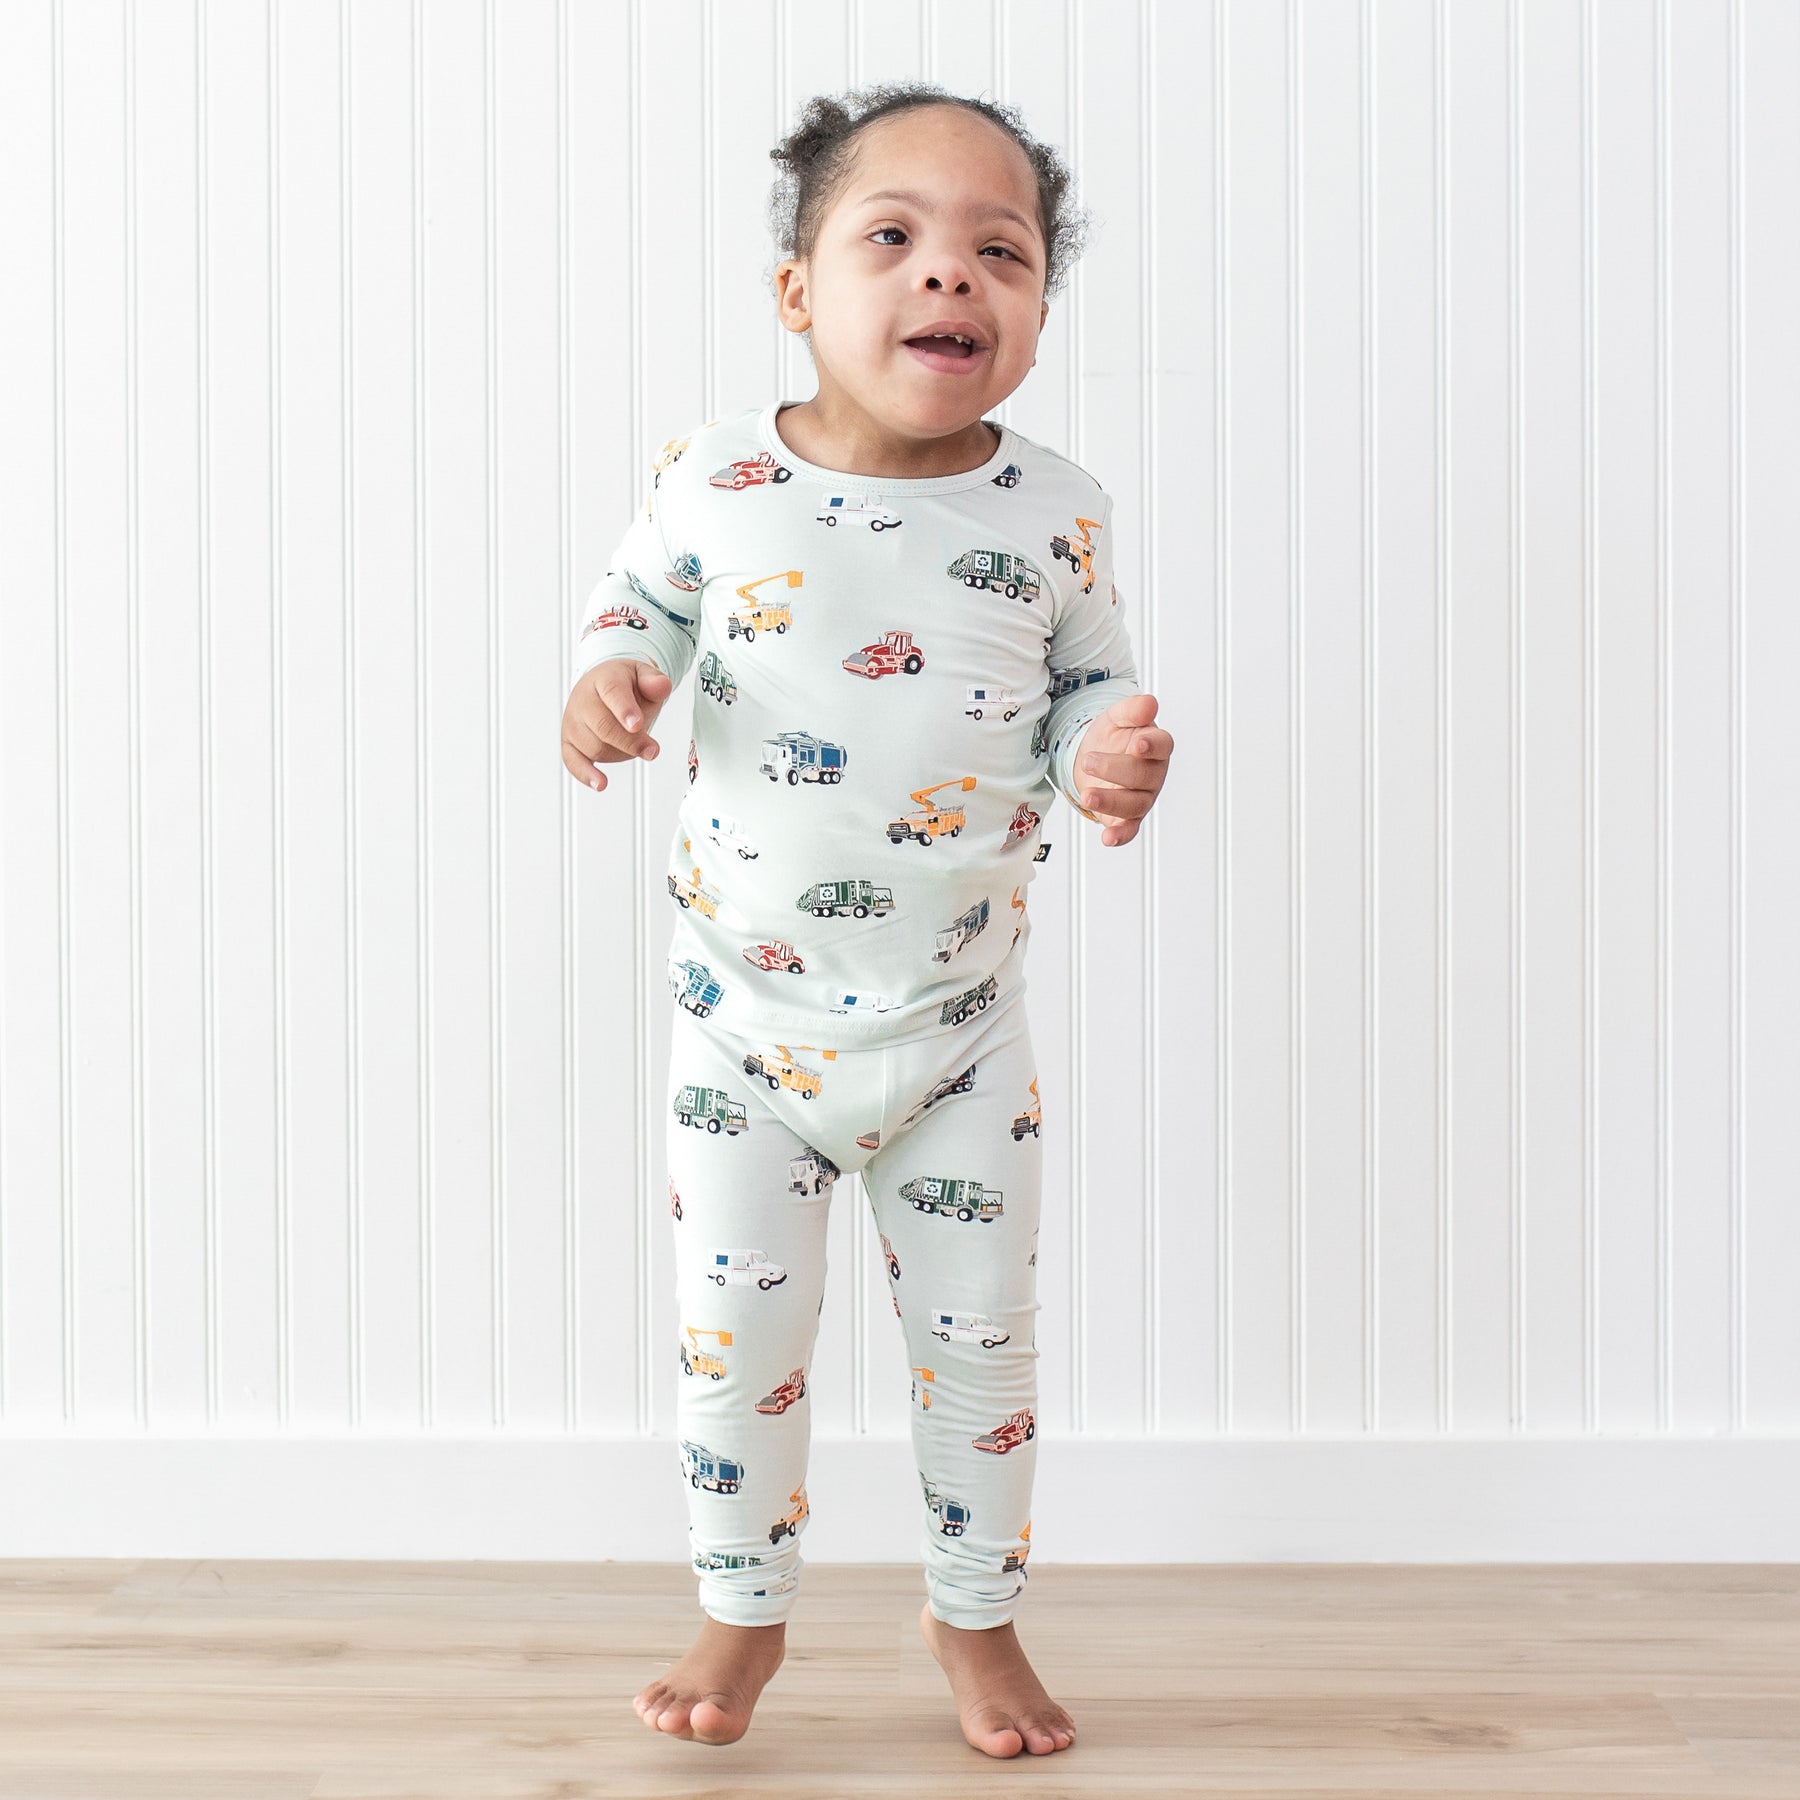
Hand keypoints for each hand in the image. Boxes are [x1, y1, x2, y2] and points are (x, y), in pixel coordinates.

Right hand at [561, 659, 672, 792]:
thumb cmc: (626, 685)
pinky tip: (601, 784)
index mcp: (604, 679)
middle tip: (653, 750)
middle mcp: (583, 700)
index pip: (612, 692)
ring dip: (622, 753)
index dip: (625, 710)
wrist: (601, 687)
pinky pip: (573, 761)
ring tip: (639, 746)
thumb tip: (662, 685)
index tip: (637, 725)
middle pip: (603, 726)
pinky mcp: (569, 743)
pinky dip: (586, 774)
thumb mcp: (643, 676)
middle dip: (630, 742)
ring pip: (596, 748)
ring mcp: (573, 723)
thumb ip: (654, 681)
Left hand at [1072, 693, 1172, 847]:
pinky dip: (1120, 835)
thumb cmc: (1113, 736)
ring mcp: (1142, 797)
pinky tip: (1108, 838)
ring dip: (1111, 801)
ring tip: (1087, 795)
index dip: (1152, 746)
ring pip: (1134, 804)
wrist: (1095, 756)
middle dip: (1115, 769)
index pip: (1162, 745)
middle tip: (1088, 760)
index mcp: (1155, 746)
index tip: (1137, 744)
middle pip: (1142, 776)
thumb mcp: (1116, 718)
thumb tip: (1149, 702)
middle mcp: (1153, 774)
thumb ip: (1131, 711)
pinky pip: (1128, 829)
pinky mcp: (1127, 817)